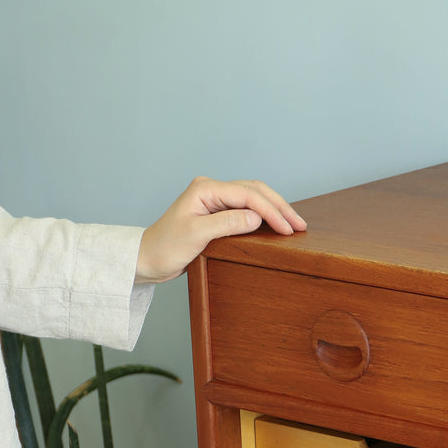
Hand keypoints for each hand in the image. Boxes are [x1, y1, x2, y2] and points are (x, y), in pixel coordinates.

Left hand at [135, 176, 306, 283]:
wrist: (148, 259)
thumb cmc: (165, 247)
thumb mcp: (196, 235)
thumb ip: (226, 223)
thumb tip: (256, 217)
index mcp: (205, 189)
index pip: (247, 195)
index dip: (271, 210)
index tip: (288, 228)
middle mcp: (211, 190)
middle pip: (254, 190)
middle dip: (279, 206)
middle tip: (299, 224)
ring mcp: (214, 201)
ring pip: (252, 197)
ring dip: (274, 208)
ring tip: (293, 223)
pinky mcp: (216, 214)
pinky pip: (245, 208)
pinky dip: (263, 215)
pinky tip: (275, 223)